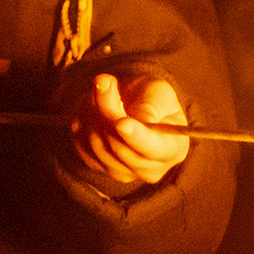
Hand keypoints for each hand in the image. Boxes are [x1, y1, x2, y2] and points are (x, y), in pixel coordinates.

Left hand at [72, 70, 188, 189]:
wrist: (134, 104)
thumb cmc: (153, 98)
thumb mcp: (158, 92)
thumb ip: (149, 105)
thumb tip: (134, 118)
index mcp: (172, 149)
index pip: (152, 148)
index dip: (136, 136)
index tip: (121, 122)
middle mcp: (149, 169)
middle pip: (120, 146)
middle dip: (108, 110)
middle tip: (104, 81)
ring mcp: (122, 172)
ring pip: (98, 145)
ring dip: (92, 113)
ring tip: (100, 91)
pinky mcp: (98, 167)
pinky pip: (81, 146)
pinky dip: (82, 122)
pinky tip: (91, 107)